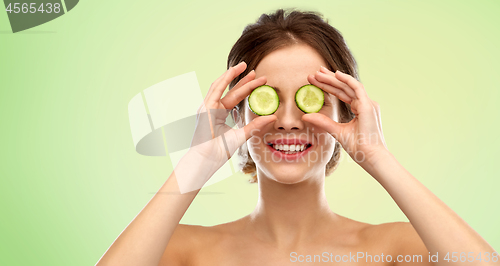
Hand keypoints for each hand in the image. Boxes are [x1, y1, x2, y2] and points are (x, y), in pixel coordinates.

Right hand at [175, 62, 276, 191]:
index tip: (260, 83)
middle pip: (230, 91)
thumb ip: (255, 126)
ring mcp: (207, 107)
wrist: (206, 159)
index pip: (234, 98)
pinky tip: (233, 71)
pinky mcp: (205, 107)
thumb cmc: (219, 151)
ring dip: (233, 74)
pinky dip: (224, 78)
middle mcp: (212, 108)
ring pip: (222, 86)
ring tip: (245, 66)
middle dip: (244, 81)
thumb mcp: (241, 136)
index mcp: (219, 114)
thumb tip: (272, 117)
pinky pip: (216, 88)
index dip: (247, 89)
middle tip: (257, 73)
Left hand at [302, 66, 387, 170]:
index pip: (342, 94)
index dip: (329, 86)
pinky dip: (346, 80)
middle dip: (329, 79)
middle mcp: (365, 104)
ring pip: (348, 85)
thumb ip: (323, 122)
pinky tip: (335, 74)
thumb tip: (305, 116)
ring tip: (318, 72)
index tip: (315, 81)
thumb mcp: (336, 131)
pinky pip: (356, 88)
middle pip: (344, 87)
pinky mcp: (367, 106)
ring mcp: (368, 104)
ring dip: (333, 78)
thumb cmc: (359, 147)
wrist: (371, 157)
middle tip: (315, 72)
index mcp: (360, 109)